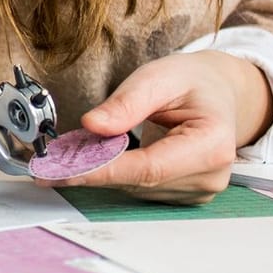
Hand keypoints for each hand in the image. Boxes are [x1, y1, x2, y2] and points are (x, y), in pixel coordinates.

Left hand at [39, 50, 272, 203]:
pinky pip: (142, 189)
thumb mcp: (160, 76)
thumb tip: (92, 125)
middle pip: (139, 182)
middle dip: (94, 169)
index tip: (63, 170)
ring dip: (104, 171)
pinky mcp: (186, 195)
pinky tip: (105, 156)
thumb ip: (127, 102)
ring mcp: (200, 191)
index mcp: (212, 144)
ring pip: (136, 188)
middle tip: (54, 157)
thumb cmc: (192, 83)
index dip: (103, 171)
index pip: (149, 168)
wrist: (218, 93)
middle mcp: (210, 176)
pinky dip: (118, 174)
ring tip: (81, 148)